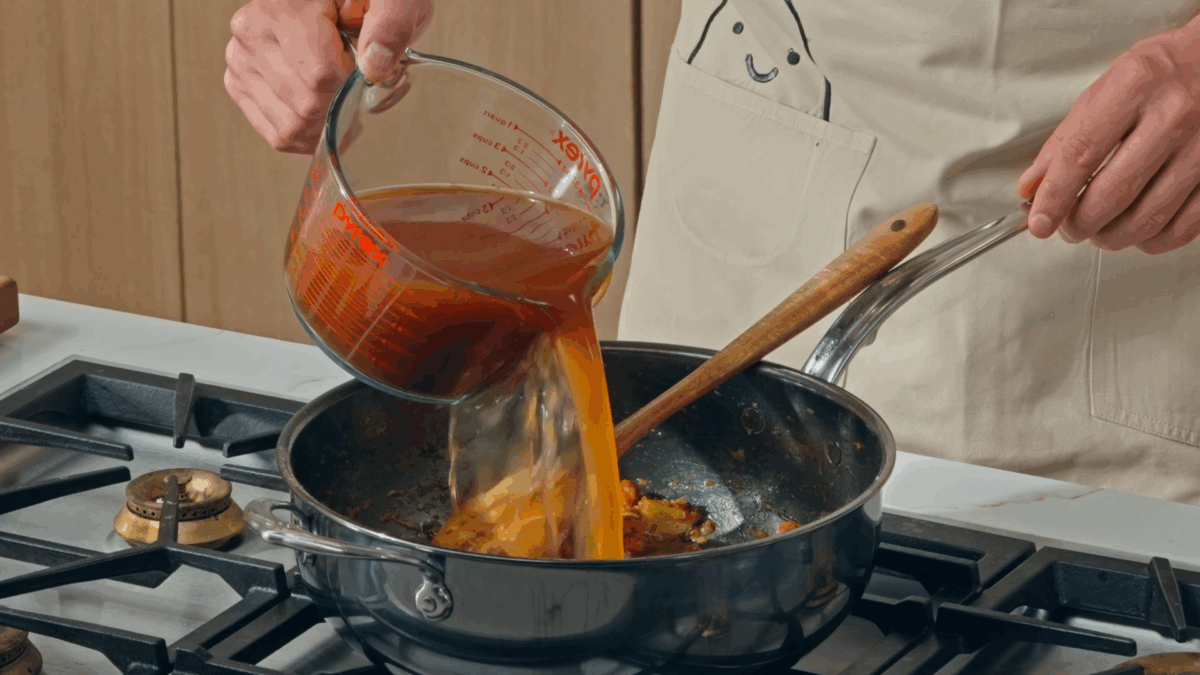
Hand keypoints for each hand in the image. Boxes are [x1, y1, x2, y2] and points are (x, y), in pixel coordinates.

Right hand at [224, 0, 431, 153]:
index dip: (353, 83)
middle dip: (343, 105)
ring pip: (291, 126)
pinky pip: (277, 134)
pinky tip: (327, 118)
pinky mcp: (239, 83)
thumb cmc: (368, 1)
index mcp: (284, 5)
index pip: (321, 75)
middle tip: (359, 87)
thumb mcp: (394, 1)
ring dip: (328, 125)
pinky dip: (309, 136)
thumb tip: (375, 67)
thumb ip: (391, 24)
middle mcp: (251, 31)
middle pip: (306, 104)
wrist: (334, 3)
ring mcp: (240, 59)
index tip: (366, 67)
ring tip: (344, 100)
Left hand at [1016, 17, 1199, 254]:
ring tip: (1097, 232)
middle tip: (1068, 228)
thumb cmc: (1159, 74)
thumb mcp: (1105, 89)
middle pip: (1113, 194)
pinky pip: (1183, 227)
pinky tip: (1136, 231)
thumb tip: (1032, 189)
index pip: (1081, 154)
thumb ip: (1066, 139)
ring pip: (1147, 218)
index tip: (1039, 223)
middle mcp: (1175, 114)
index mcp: (1135, 86)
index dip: (1054, 196)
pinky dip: (1151, 241)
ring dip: (1111, 237)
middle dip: (1080, 224)